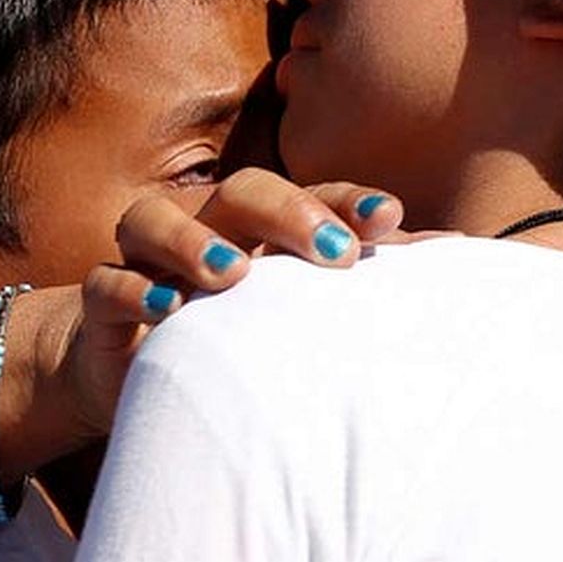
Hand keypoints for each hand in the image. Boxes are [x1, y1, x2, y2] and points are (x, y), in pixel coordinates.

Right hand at [58, 169, 399, 431]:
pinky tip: (170, 307)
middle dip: (287, 212)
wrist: (136, 370)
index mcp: (260, 226)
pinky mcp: (104, 304)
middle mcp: (205, 227)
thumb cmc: (235, 329)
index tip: (391, 218)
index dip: (347, 201)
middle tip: (333, 252)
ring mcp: (148, 260)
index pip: (309, 196)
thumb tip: (458, 250)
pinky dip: (136, 288)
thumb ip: (365, 281)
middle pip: (241, 191)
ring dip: (194, 240)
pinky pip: (108, 282)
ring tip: (235, 273)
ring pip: (155, 218)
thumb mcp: (297, 309)